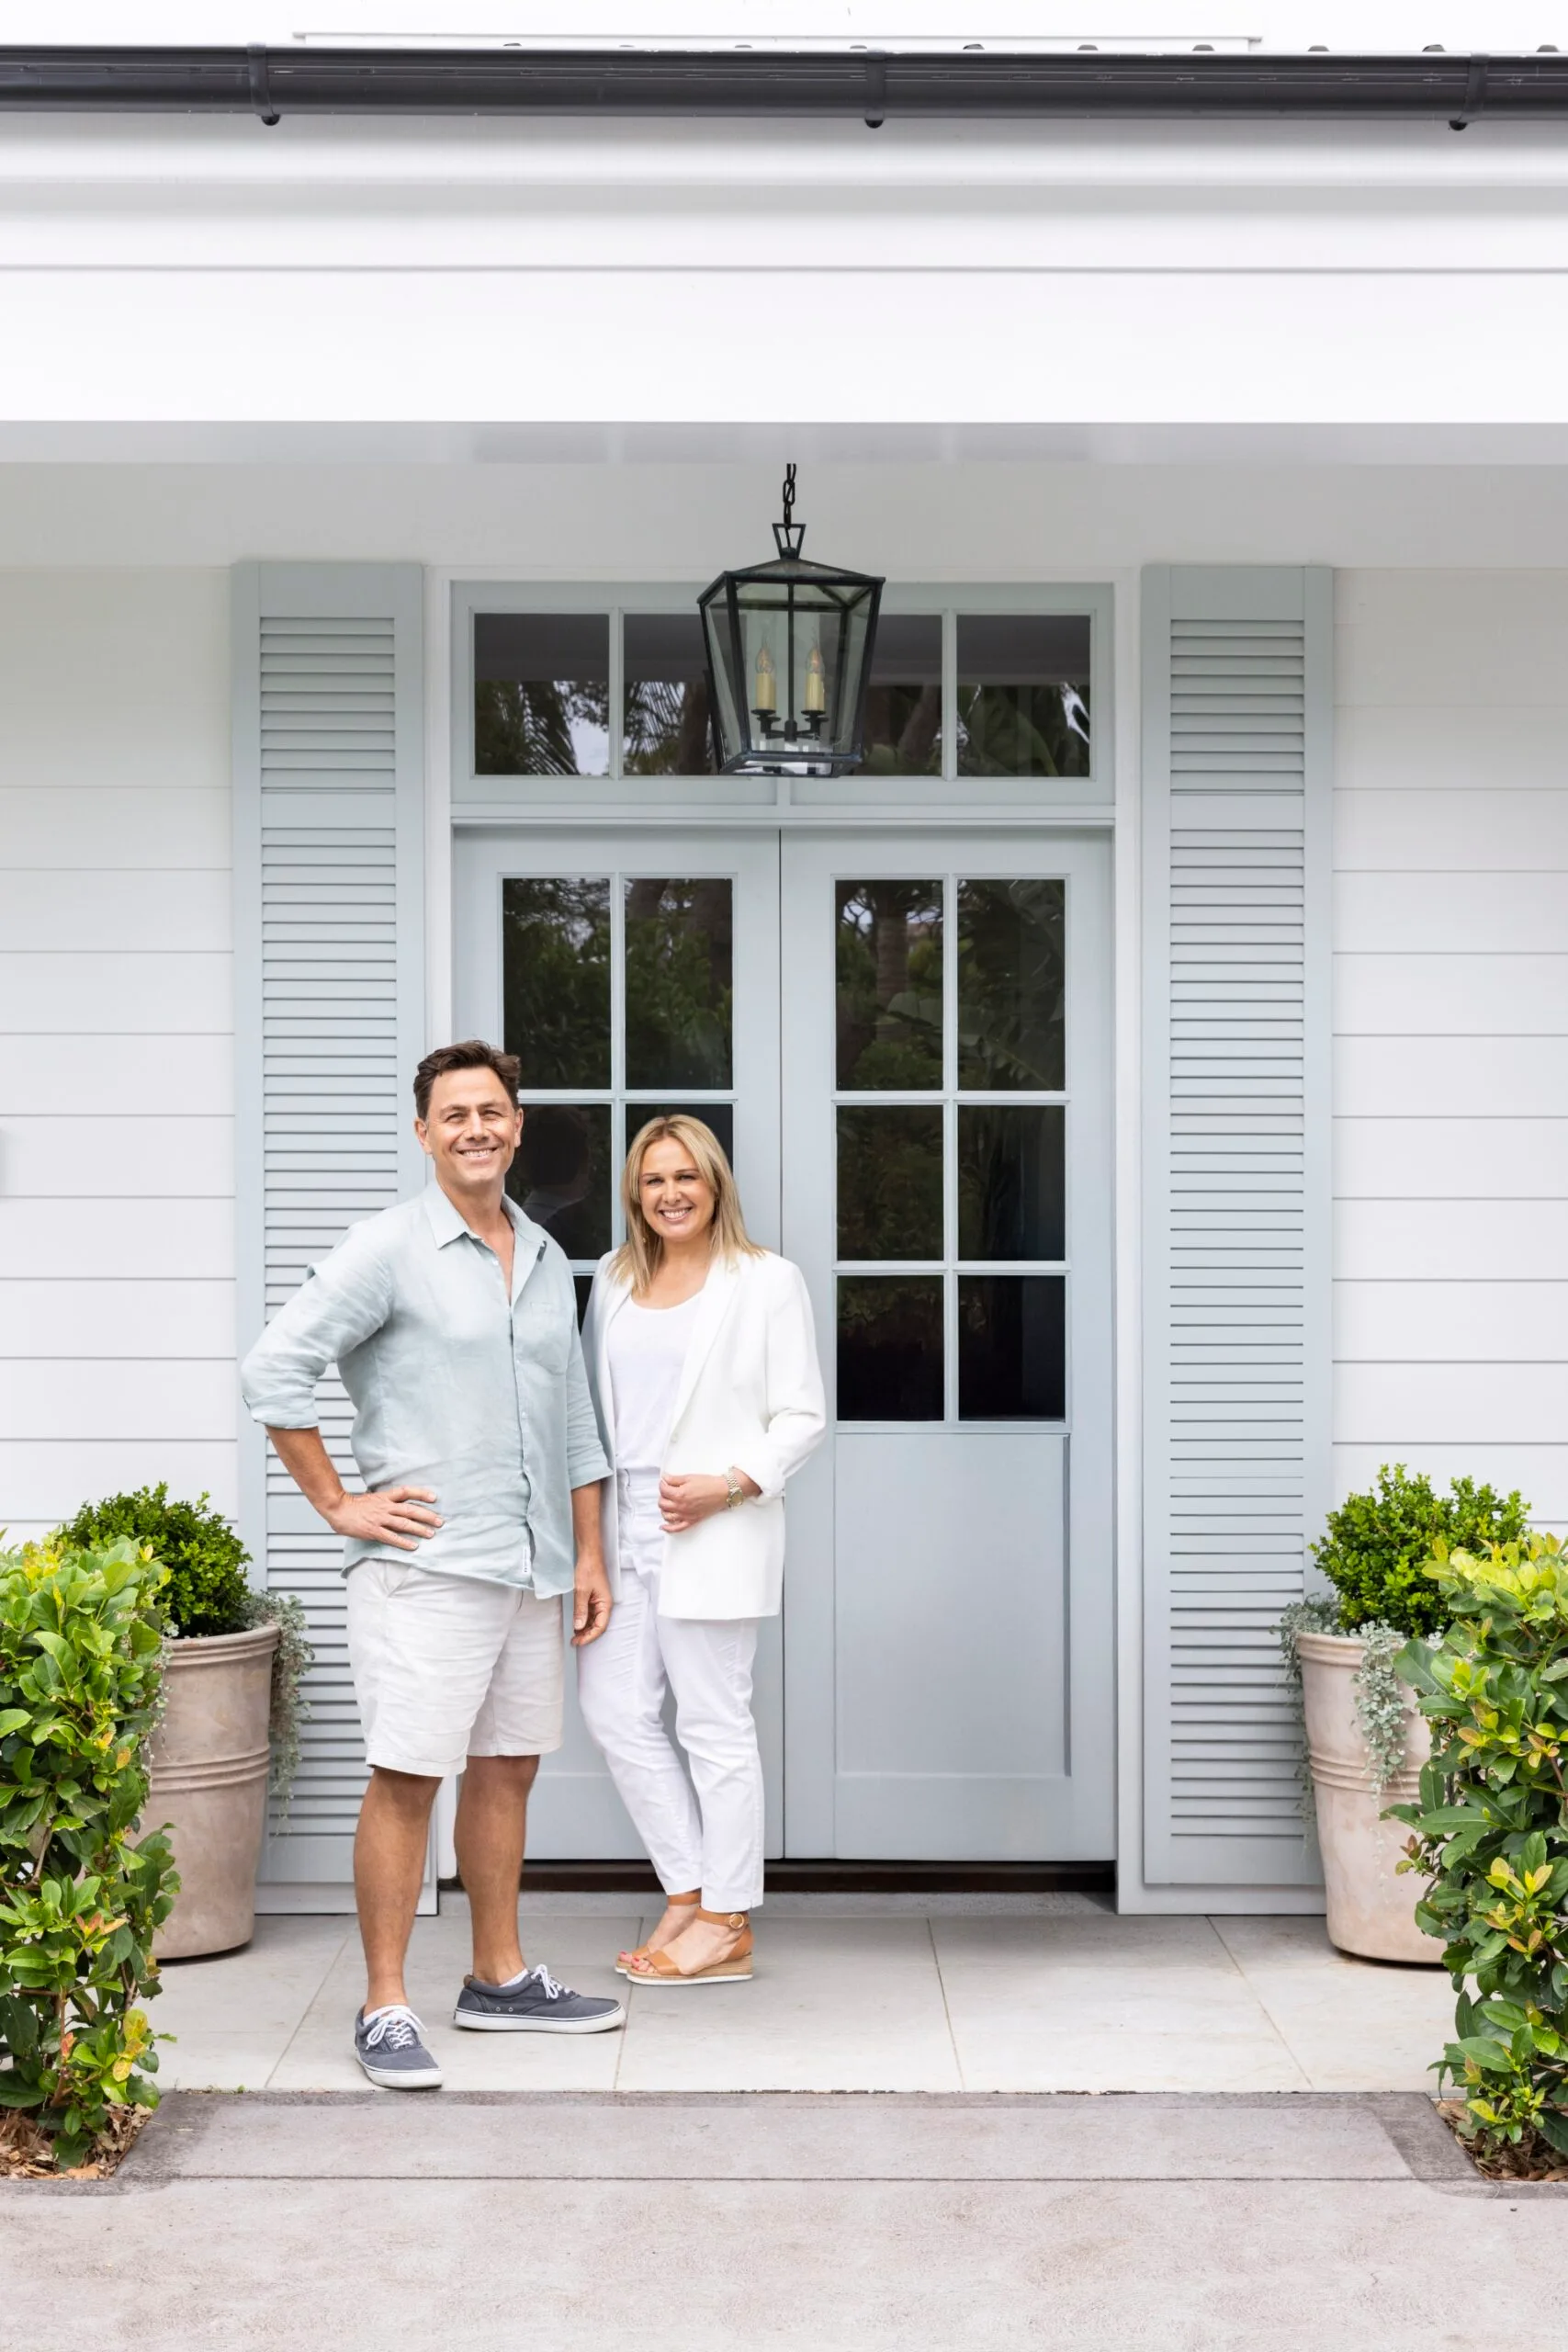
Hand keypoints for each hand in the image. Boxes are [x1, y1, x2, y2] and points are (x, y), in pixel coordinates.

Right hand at [323, 1485, 441, 1551]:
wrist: (338, 1509)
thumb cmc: (354, 1505)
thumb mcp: (373, 1498)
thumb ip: (387, 1501)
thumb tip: (400, 1504)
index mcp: (385, 1497)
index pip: (406, 1492)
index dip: (421, 1493)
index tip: (434, 1497)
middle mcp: (385, 1506)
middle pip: (410, 1509)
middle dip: (427, 1515)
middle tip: (440, 1521)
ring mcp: (379, 1519)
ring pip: (404, 1523)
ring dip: (419, 1529)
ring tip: (431, 1534)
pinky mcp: (373, 1531)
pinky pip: (391, 1537)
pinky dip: (403, 1542)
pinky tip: (413, 1546)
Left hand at [572, 1555, 611, 1646]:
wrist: (589, 1555)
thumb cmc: (589, 1569)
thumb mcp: (581, 1591)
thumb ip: (580, 1610)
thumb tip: (578, 1627)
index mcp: (605, 1604)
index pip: (600, 1627)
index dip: (589, 1637)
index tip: (578, 1642)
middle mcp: (604, 1605)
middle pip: (598, 1626)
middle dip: (587, 1635)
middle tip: (574, 1642)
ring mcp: (599, 1602)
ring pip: (594, 1621)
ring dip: (585, 1629)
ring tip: (574, 1636)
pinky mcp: (594, 1599)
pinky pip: (590, 1614)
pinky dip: (584, 1621)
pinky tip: (576, 1625)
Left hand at [658, 1472, 756, 1532]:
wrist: (723, 1491)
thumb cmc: (709, 1484)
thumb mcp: (689, 1477)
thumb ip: (674, 1479)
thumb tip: (664, 1478)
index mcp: (679, 1494)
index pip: (663, 1490)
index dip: (662, 1484)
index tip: (665, 1482)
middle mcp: (680, 1506)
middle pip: (662, 1503)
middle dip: (663, 1495)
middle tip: (667, 1490)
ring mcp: (685, 1515)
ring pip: (666, 1515)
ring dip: (664, 1509)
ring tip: (667, 1503)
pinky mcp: (691, 1521)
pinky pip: (677, 1528)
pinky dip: (668, 1528)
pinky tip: (663, 1526)